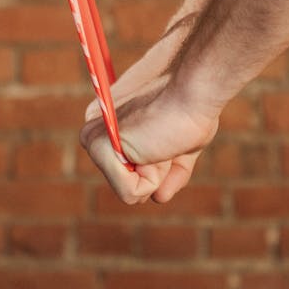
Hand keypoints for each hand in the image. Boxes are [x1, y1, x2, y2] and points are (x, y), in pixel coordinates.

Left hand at [79, 23, 219, 204]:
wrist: (193, 90)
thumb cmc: (192, 109)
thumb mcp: (182, 146)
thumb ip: (168, 171)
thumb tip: (159, 197)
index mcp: (114, 129)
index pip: (131, 172)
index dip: (161, 165)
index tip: (172, 137)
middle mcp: (99, 133)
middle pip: (129, 183)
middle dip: (157, 171)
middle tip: (167, 138)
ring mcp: (95, 140)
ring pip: (129, 189)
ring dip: (157, 174)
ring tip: (163, 140)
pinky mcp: (98, 148)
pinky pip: (129, 193)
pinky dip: (152, 178)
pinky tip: (156, 148)